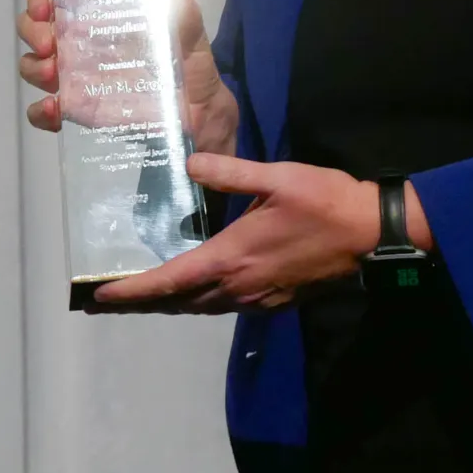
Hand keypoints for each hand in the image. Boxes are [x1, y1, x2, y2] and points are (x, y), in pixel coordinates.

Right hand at [17, 0, 239, 157]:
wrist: (199, 129)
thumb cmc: (194, 78)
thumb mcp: (195, 47)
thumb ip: (185, 21)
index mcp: (105, 20)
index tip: (47, 5)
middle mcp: (83, 45)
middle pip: (36, 26)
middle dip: (32, 29)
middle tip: (50, 44)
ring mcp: (76, 79)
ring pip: (33, 64)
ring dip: (34, 67)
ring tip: (54, 76)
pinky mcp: (77, 112)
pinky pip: (43, 110)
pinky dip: (40, 111)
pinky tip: (55, 112)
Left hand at [89, 154, 413, 311]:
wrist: (374, 234)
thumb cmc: (325, 202)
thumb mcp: (277, 178)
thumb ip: (230, 172)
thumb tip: (190, 165)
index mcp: (233, 258)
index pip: (169, 282)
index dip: (132, 292)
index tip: (98, 297)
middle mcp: (239, 287)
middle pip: (177, 303)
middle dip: (138, 304)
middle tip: (101, 303)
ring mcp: (258, 298)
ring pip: (199, 308)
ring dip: (166, 305)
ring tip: (136, 298)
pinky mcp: (275, 300)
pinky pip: (222, 306)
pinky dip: (196, 302)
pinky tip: (189, 290)